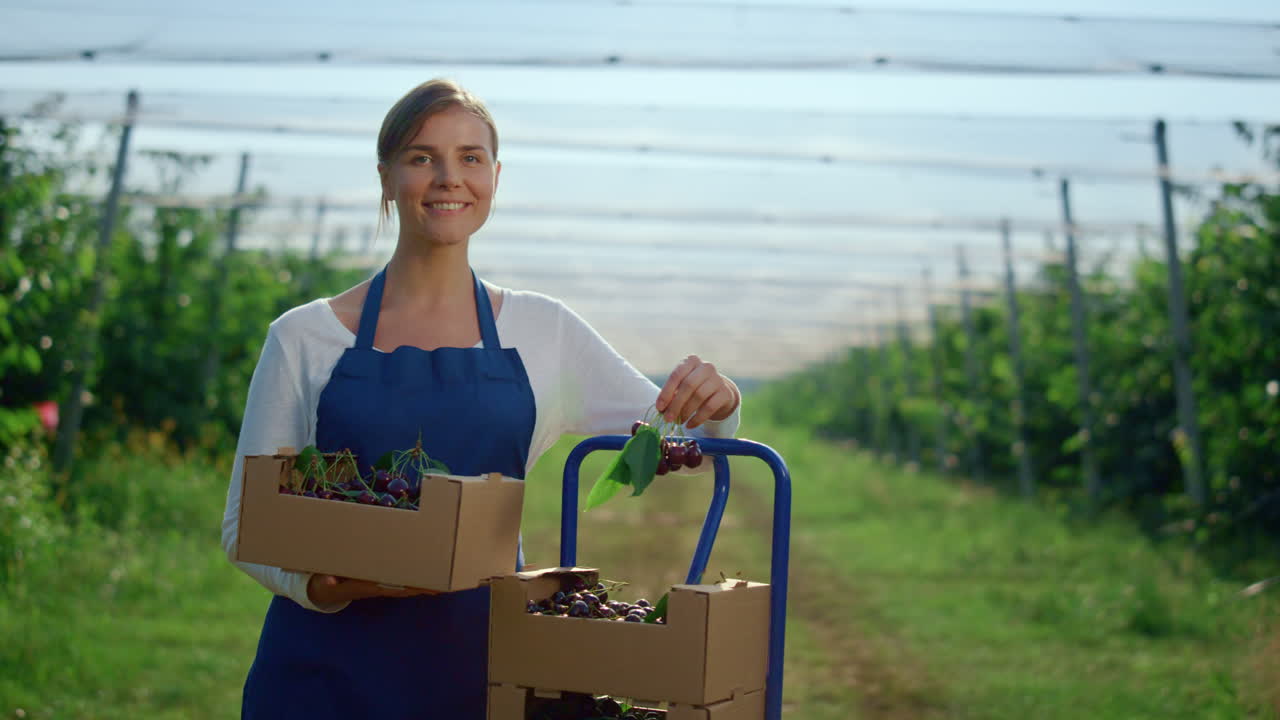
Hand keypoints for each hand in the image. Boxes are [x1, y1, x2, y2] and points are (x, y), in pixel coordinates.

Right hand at [307, 574, 438, 605]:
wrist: (325, 591)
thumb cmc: (325, 582)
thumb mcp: (323, 580)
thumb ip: (326, 579)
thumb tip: (329, 580)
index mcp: (365, 587)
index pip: (388, 588)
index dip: (404, 588)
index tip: (418, 587)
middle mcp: (377, 587)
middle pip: (403, 589)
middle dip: (420, 588)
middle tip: (441, 586)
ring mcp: (380, 585)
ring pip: (405, 586)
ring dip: (422, 586)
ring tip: (441, 584)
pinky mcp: (381, 581)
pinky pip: (401, 582)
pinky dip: (415, 581)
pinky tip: (428, 579)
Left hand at [655, 355, 739, 428]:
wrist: (719, 394)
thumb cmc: (694, 389)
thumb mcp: (682, 388)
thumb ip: (671, 395)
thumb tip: (662, 410)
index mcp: (691, 361)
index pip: (676, 375)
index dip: (666, 392)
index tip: (659, 408)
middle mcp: (706, 367)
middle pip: (688, 385)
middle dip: (675, 404)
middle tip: (668, 419)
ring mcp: (718, 379)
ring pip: (699, 396)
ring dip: (686, 412)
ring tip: (679, 422)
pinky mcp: (726, 393)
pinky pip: (709, 407)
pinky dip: (697, 419)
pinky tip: (690, 425)